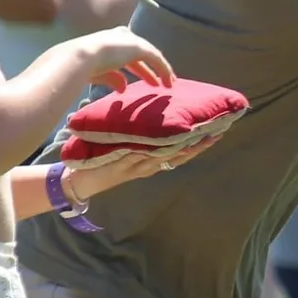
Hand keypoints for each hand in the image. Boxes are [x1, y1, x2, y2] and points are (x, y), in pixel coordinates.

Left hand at [59, 134, 219, 198]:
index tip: (216, 130)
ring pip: (167, 157)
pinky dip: (156, 150)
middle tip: (219, 130)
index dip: (199, 142)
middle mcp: (148, 167)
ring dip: (186, 147)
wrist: (77, 183)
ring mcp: (138, 168)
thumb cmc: (97, 164)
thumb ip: (135, 137)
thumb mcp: (122, 150)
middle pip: (181, 155)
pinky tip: (167, 142)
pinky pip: (143, 157)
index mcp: (150, 162)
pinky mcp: (124, 168)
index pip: (181, 151)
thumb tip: (145, 114)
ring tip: (202, 135)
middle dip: (201, 144)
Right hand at [72, 27, 176, 90]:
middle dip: (148, 69)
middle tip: (156, 83)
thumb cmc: (82, 67)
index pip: (126, 54)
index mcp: (107, 42)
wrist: (80, 57)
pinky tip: (169, 81)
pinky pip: (156, 59)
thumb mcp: (99, 74)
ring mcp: (130, 40)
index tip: (143, 79)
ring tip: (169, 84)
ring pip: (151, 55)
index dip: (136, 68)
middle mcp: (120, 38)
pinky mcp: (139, 47)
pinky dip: (164, 70)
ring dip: (160, 70)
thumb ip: (112, 79)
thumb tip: (124, 88)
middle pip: (139, 54)